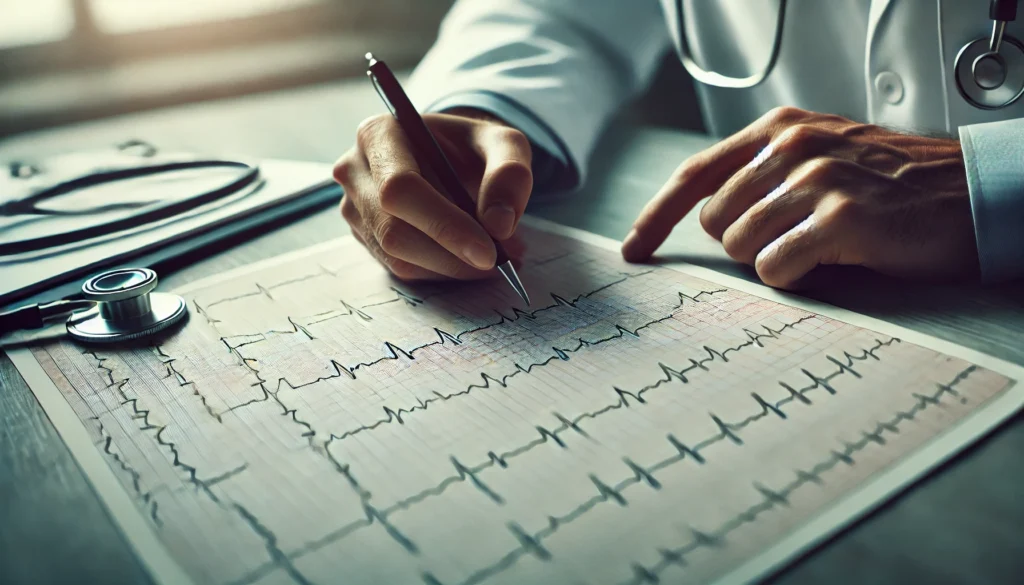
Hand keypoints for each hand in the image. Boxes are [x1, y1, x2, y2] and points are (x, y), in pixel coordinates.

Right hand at [333, 109, 531, 279]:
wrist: (451, 158)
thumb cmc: (472, 147)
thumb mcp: (503, 144)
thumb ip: (509, 173)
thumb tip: (499, 224)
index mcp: (378, 134)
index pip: (400, 188)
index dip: (444, 225)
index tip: (488, 251)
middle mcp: (355, 171)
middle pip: (393, 230)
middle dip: (451, 255)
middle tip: (498, 262)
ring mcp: (354, 208)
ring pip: (397, 256)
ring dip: (450, 267)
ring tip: (495, 258)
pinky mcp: (365, 237)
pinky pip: (401, 268)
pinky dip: (442, 271)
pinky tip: (469, 259)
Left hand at [621, 106, 978, 288]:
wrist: (970, 194)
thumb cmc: (893, 186)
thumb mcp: (822, 155)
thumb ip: (764, 174)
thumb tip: (707, 219)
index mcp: (780, 129)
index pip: (695, 174)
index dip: (656, 216)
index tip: (634, 249)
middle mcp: (791, 146)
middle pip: (715, 221)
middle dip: (743, 244)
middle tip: (793, 240)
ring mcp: (814, 179)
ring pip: (741, 247)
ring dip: (774, 260)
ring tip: (821, 246)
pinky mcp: (838, 218)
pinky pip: (775, 269)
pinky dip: (795, 277)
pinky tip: (831, 261)